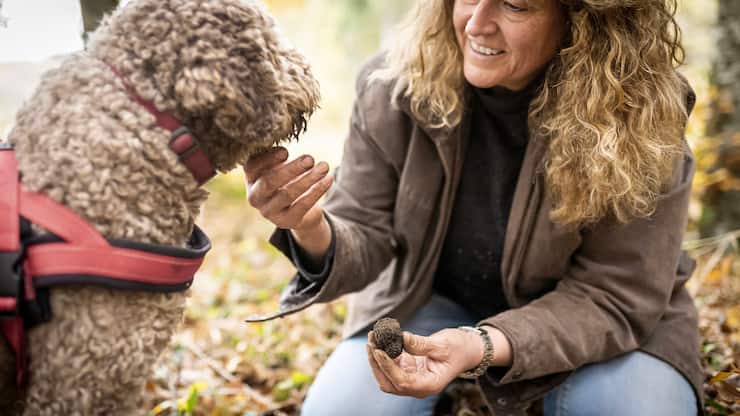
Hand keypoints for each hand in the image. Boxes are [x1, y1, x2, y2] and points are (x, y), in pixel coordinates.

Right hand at [243, 147, 331, 231]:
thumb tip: (282, 134)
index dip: (268, 158)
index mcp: (250, 180)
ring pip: (288, 194)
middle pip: (270, 182)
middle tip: (310, 159)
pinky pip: (303, 205)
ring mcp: (270, 212)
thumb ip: (276, 154)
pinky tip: (328, 179)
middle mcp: (255, 198)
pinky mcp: (287, 222)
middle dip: (291, 169)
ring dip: (309, 178)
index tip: (286, 151)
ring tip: (324, 166)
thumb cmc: (285, 181)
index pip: (252, 167)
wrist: (297, 211)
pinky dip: (317, 191)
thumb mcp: (277, 166)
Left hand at [366, 329, 484, 397]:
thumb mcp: (443, 345)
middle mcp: (418, 386)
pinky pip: (390, 365)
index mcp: (430, 384)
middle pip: (389, 382)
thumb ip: (421, 344)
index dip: (387, 367)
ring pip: (386, 375)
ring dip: (377, 358)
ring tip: (373, 337)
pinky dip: (383, 353)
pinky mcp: (408, 369)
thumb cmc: (459, 348)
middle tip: (372, 340)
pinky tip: (380, 338)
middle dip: (377, 362)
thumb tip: (400, 338)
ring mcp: (412, 379)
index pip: (402, 382)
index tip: (378, 351)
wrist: (467, 350)